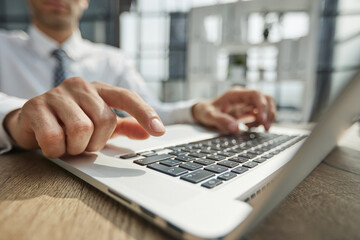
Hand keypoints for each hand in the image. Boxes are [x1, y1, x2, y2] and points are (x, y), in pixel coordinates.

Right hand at [3, 77, 164, 157]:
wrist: (32, 120)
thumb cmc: (71, 121)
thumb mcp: (100, 124)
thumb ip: (125, 126)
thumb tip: (148, 133)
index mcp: (100, 89)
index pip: (127, 97)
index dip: (145, 113)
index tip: (159, 131)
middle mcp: (80, 86)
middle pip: (105, 120)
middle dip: (96, 141)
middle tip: (84, 143)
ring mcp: (57, 94)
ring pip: (81, 129)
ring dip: (76, 147)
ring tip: (68, 143)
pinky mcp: (35, 106)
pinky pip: (54, 138)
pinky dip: (56, 150)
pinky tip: (52, 145)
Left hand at [192, 87, 275, 132]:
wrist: (203, 112)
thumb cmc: (206, 111)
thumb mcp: (209, 116)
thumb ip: (221, 121)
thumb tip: (235, 128)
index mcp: (236, 94)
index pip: (255, 94)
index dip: (262, 106)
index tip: (262, 120)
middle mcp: (244, 97)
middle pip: (266, 98)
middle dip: (269, 113)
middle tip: (266, 128)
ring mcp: (247, 103)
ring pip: (267, 105)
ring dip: (268, 117)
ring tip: (261, 129)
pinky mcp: (248, 111)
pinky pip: (261, 114)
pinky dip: (261, 122)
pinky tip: (250, 128)